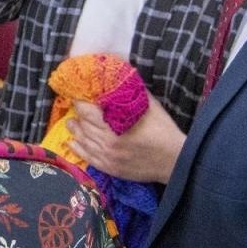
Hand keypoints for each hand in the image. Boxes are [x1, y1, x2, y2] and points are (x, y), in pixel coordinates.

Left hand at [67, 96, 185, 183]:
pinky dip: (77, 148)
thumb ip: (129, 93)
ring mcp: (107, 156)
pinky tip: (72, 142)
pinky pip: (87, 157)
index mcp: (115, 123)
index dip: (79, 102)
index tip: (77, 96)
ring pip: (83, 140)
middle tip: (75, 108)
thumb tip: (115, 79)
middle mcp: (107, 140)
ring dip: (75, 130)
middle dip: (78, 115)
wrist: (174, 160)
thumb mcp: (148, 104)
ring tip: (71, 122)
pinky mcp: (110, 168)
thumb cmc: (163, 129)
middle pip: (83, 125)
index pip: (87, 110)